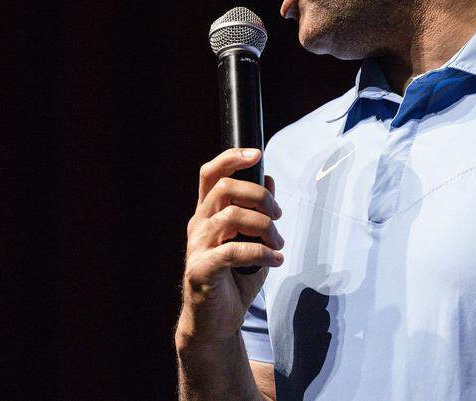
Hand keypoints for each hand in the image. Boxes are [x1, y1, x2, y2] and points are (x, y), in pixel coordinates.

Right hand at [176, 148, 283, 350]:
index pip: (210, 174)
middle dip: (260, 196)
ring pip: (231, 216)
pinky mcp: (201, 270)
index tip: (256, 154)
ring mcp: (197, 247)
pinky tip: (276, 259)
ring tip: (278, 244)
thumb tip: (268, 180)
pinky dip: (260, 252)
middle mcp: (198, 225)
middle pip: (225, 188)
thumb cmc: (235, 279)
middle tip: (278, 215)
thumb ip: (258, 211)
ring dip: (265, 227)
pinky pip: (232, 251)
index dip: (231, 158)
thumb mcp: (253, 240)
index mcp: (207, 214)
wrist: (217, 321)